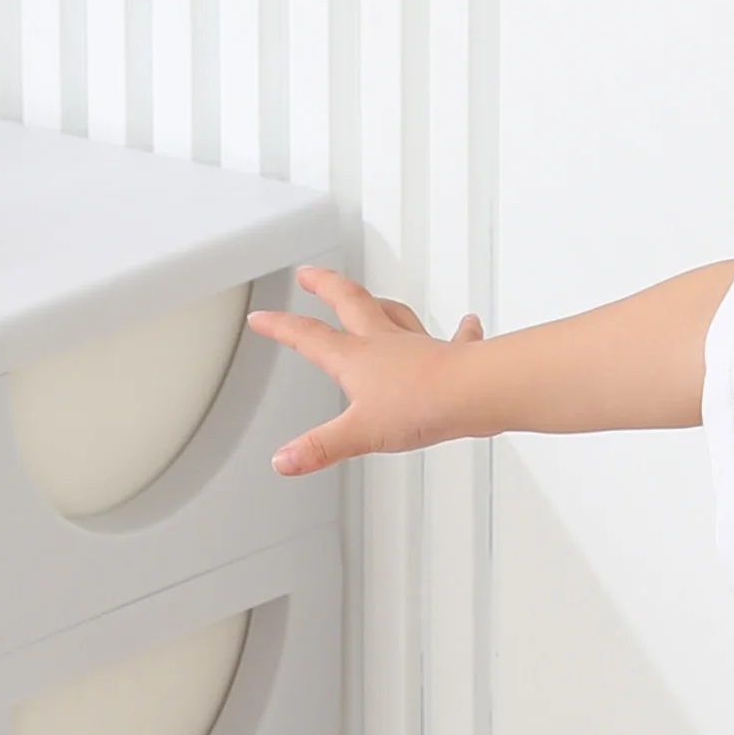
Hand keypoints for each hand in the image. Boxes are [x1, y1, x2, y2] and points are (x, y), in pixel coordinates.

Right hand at [247, 265, 484, 473]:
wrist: (472, 392)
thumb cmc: (422, 404)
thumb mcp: (359, 433)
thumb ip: (320, 447)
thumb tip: (285, 460)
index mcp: (357, 358)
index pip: (308, 337)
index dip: (281, 327)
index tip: (261, 318)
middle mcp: (386, 343)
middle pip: (349, 301)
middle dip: (325, 286)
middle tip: (310, 274)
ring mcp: (419, 346)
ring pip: (395, 314)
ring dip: (381, 304)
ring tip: (373, 297)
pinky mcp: (453, 357)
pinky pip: (458, 339)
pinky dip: (462, 331)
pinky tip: (467, 324)